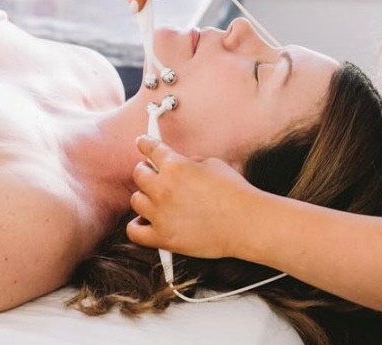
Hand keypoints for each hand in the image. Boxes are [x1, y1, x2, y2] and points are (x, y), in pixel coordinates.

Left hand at [126, 135, 260, 259]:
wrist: (247, 223)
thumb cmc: (235, 193)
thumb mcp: (213, 164)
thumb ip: (189, 162)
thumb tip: (179, 165)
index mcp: (175, 166)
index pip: (150, 148)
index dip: (145, 143)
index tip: (142, 143)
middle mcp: (163, 188)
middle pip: (139, 174)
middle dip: (147, 172)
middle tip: (157, 176)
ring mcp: (160, 214)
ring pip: (136, 200)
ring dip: (146, 198)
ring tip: (159, 201)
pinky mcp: (163, 238)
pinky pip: (134, 231)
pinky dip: (138, 225)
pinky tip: (147, 222)